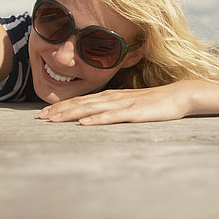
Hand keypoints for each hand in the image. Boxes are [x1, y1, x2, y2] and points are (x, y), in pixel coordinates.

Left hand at [37, 82, 193, 124]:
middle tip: (40, 118)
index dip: (61, 107)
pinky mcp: (134, 112)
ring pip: (91, 109)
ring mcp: (122, 104)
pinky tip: (84, 123)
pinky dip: (97, 119)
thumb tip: (93, 116)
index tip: (43, 115)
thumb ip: (111, 109)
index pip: (80, 101)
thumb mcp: (127, 105)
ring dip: (71, 114)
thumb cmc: (152, 103)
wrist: (178, 95)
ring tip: (54, 120)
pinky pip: (112, 116)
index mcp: (109, 96)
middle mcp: (112, 98)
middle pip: (80, 104)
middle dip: (59, 110)